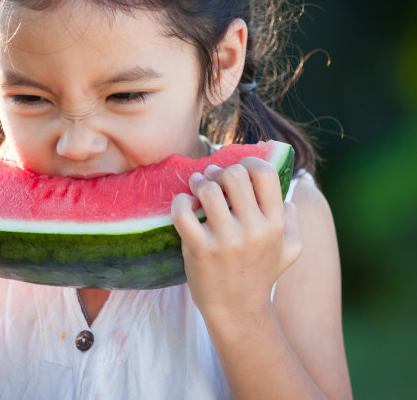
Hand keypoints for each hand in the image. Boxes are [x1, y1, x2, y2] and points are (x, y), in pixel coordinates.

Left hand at [171, 157, 301, 322]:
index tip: (238, 169)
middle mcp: (253, 230)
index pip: (265, 173)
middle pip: (234, 174)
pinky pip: (183, 210)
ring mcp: (225, 240)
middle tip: (214, 179)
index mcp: (274, 224)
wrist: (237, 311)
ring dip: (199, 183)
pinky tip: (185, 205)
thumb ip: (293, 219)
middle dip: (221, 171)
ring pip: (208, 189)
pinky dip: (180, 201)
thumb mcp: (290, 250)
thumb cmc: (261, 274)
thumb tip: (285, 193)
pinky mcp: (200, 249)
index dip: (248, 161)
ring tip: (198, 188)